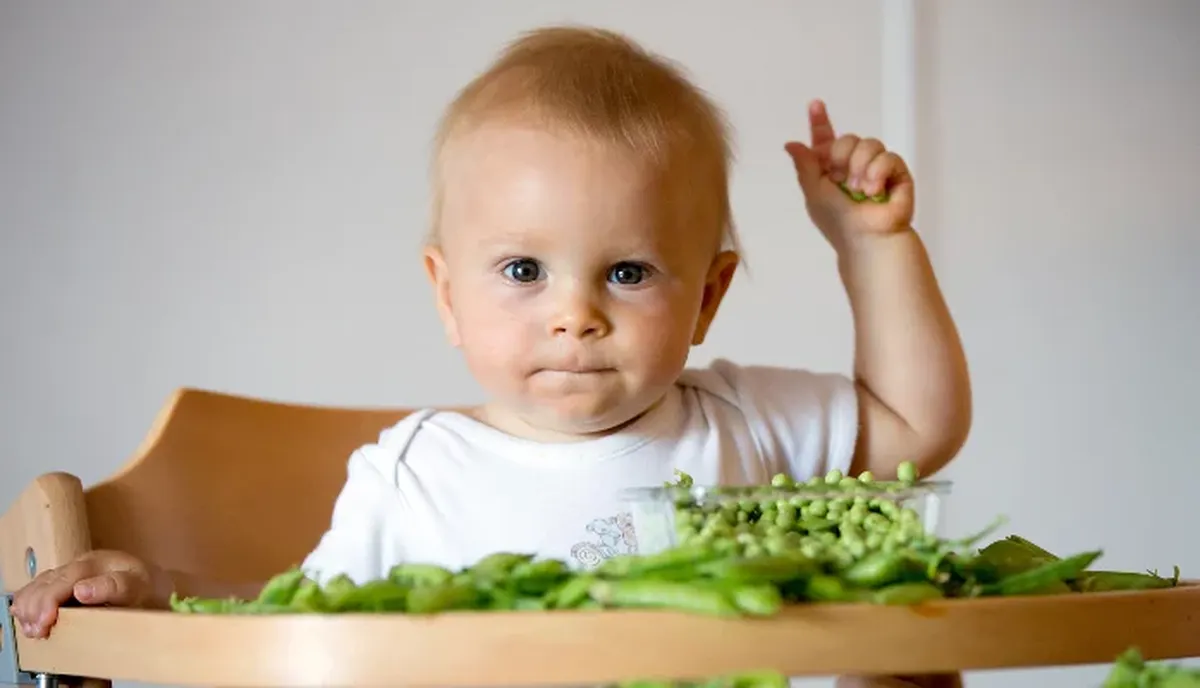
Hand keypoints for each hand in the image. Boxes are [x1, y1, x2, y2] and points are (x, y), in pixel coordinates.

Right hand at [10, 549, 163, 637]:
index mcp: (110, 564)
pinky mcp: (66, 578)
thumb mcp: (142, 591)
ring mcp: (76, 569)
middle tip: (39, 630)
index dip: (64, 595)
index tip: (53, 616)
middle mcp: (88, 563)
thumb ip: (115, 589)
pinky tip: (24, 616)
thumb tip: (81, 591)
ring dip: (31, 604)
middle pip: (57, 579)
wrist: (153, 586)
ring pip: (45, 581)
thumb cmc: (148, 591)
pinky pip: (42, 584)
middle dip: (41, 605)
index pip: (80, 576)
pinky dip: (29, 600)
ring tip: (31, 628)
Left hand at [785, 99, 914, 251]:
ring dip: (859, 167)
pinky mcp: (896, 172)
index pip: (826, 139)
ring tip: (860, 191)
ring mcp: (876, 166)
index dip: (821, 121)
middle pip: (848, 138)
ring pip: (868, 143)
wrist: (865, 237)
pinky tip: (874, 190)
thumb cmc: (838, 222)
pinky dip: (878, 172)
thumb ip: (804, 164)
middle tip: (841, 180)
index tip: (815, 104)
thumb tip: (791, 143)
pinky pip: (887, 156)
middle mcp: (854, 164)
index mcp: (831, 169)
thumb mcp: (813, 191)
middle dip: (841, 157)